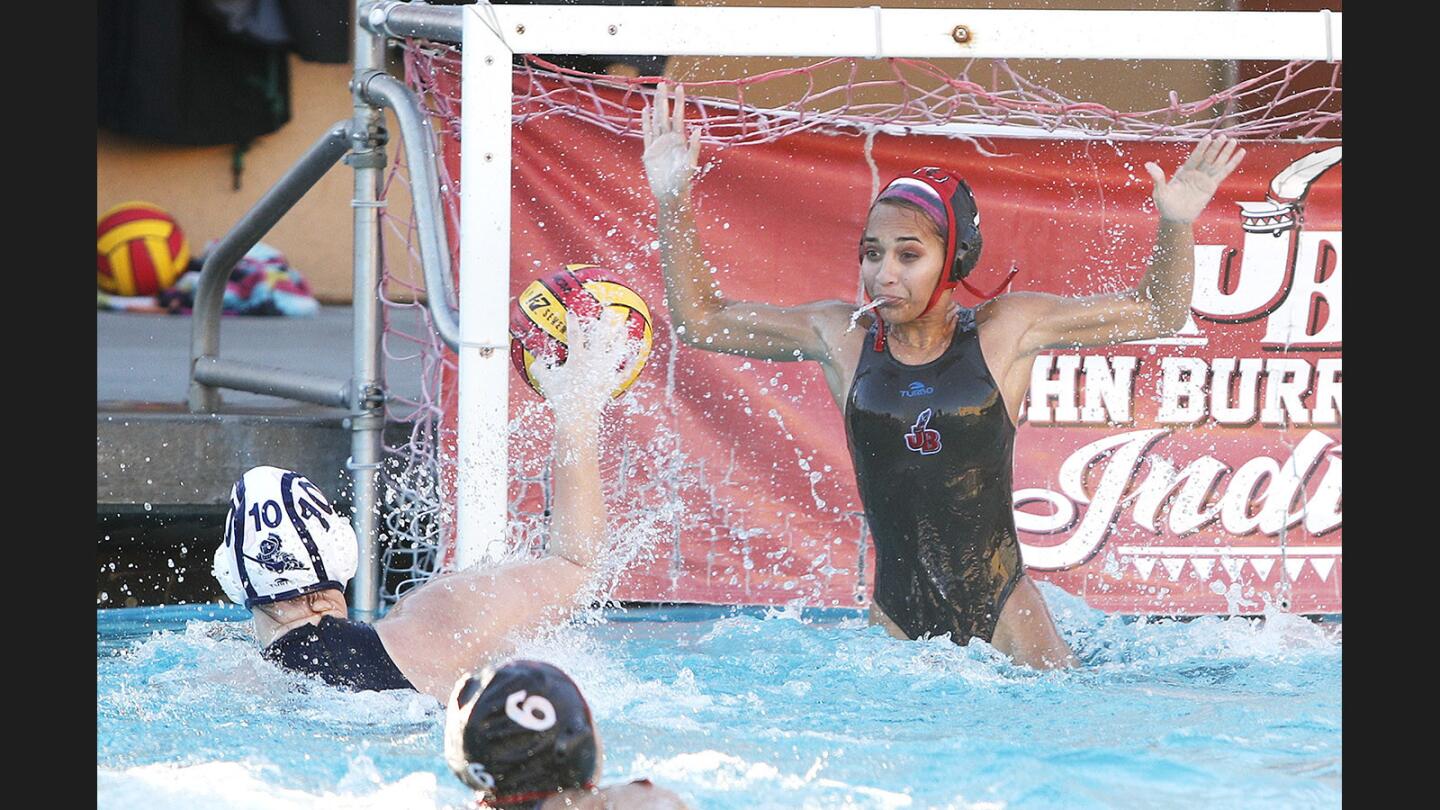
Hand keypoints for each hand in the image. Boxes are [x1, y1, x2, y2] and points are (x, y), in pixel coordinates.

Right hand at [530, 307, 641, 423]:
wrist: (577, 415)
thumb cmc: (561, 397)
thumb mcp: (546, 380)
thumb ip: (539, 367)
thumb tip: (536, 359)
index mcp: (577, 358)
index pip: (575, 334)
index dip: (573, 321)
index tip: (572, 312)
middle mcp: (594, 360)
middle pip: (602, 336)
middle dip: (605, 321)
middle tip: (609, 310)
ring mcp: (605, 371)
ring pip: (616, 349)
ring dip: (620, 337)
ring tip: (623, 328)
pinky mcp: (612, 382)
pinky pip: (624, 370)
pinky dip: (630, 363)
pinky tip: (634, 355)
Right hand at [641, 82, 701, 202]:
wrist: (670, 194)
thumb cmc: (683, 181)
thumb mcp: (690, 163)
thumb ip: (694, 147)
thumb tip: (698, 129)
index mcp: (680, 140)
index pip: (678, 116)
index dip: (678, 102)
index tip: (679, 87)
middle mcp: (669, 139)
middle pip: (665, 115)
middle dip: (664, 99)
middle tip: (663, 83)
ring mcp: (659, 144)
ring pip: (656, 121)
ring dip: (655, 107)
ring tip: (655, 92)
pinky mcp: (649, 152)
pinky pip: (647, 133)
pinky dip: (646, 122)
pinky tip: (645, 110)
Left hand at [1145, 135, 1245, 223]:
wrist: (1175, 218)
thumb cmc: (1165, 205)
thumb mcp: (1159, 191)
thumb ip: (1157, 178)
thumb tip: (1148, 165)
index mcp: (1184, 171)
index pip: (1195, 157)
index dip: (1202, 147)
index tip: (1209, 137)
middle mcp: (1195, 172)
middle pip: (1208, 157)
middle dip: (1216, 147)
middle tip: (1224, 136)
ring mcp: (1204, 179)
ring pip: (1217, 163)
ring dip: (1225, 153)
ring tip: (1233, 141)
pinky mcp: (1212, 186)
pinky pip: (1224, 173)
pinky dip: (1232, 163)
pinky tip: (1240, 154)